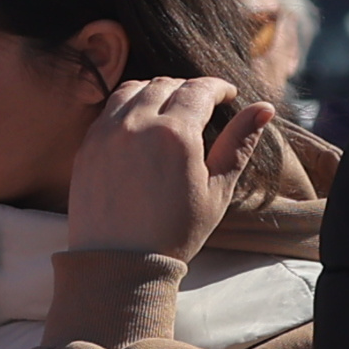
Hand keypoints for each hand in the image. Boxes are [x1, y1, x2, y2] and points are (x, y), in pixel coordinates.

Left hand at [64, 77, 277, 262]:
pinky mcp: (85, 148)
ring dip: (155, 91)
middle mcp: (136, 125)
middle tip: (202, 103)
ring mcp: (106, 135)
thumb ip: (238, 144)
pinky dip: (128, 106)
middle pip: (165, 84)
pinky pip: (108, 111)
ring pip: (132, 90)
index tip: (228, 95)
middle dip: (189, 88)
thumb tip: (263, 108)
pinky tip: (140, 124)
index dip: (218, 87)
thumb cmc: (173, 232)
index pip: (199, 89)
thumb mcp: (217, 190)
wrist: (118, 264)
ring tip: (170, 108)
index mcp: (175, 134)